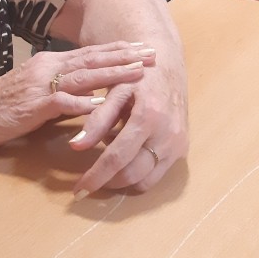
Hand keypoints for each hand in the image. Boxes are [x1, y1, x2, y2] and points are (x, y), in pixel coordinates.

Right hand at [0, 41, 155, 155]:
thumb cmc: (3, 107)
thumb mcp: (38, 93)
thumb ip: (63, 91)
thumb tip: (91, 95)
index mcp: (50, 62)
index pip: (90, 52)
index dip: (117, 48)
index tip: (142, 46)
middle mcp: (48, 67)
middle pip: (93, 58)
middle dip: (124, 55)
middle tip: (152, 52)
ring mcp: (41, 85)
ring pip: (83, 76)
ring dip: (113, 73)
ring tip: (138, 73)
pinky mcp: (33, 105)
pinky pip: (62, 102)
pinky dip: (84, 104)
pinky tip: (103, 105)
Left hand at [68, 45, 187, 197]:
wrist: (168, 66)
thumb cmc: (138, 75)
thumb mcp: (115, 90)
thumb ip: (97, 118)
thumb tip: (76, 145)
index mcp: (148, 117)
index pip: (117, 157)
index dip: (96, 176)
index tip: (78, 191)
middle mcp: (167, 135)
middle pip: (132, 174)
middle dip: (107, 182)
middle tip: (89, 180)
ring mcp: (178, 144)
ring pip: (146, 180)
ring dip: (124, 178)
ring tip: (110, 158)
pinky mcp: (182, 149)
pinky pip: (157, 173)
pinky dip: (139, 172)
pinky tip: (128, 154)